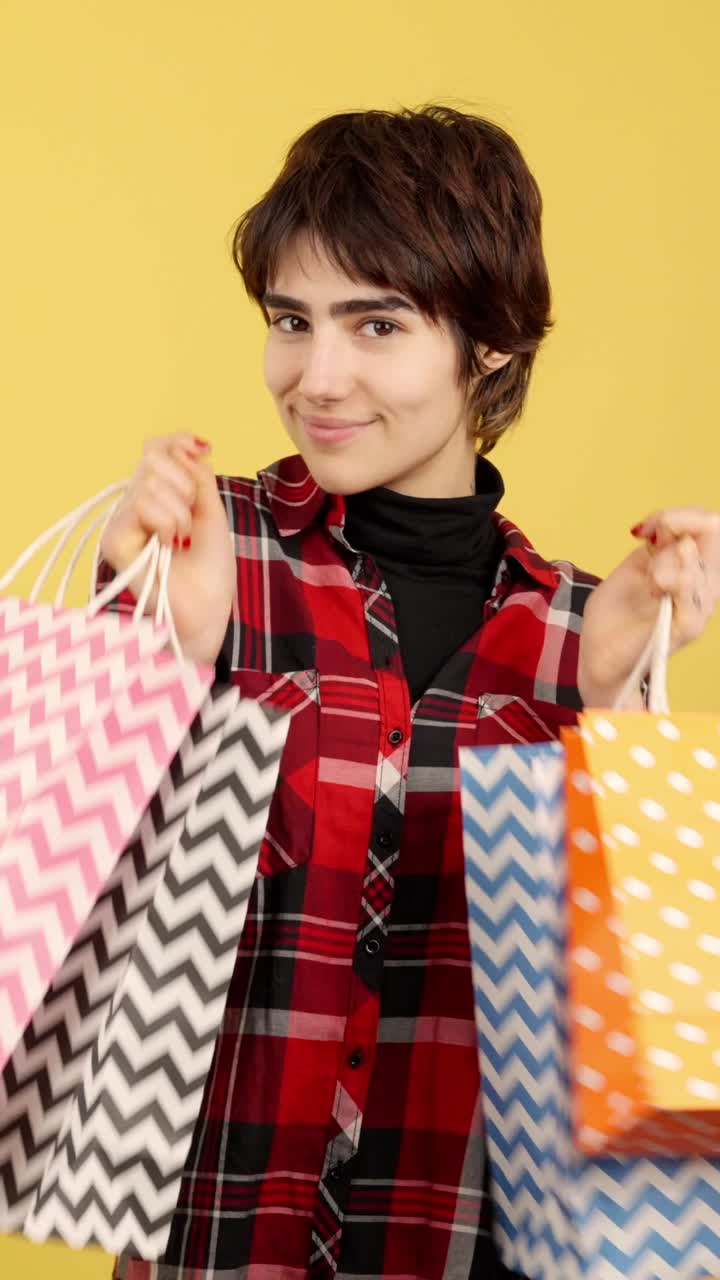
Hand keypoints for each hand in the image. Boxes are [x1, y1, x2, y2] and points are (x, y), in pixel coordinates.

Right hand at [100, 433, 235, 665]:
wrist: (208, 608)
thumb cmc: (210, 568)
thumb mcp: (211, 511)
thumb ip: (198, 476)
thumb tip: (188, 447)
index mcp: (156, 495)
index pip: (155, 449)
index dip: (178, 441)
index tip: (205, 448)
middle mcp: (134, 504)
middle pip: (153, 459)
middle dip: (186, 486)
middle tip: (192, 522)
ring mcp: (121, 521)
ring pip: (150, 483)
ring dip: (180, 512)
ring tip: (182, 539)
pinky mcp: (114, 540)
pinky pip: (141, 505)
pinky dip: (166, 522)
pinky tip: (168, 545)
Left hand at [577, 508, 719, 707]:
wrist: (597, 654)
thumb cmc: (616, 614)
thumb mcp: (634, 567)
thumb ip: (656, 545)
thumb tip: (668, 527)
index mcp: (694, 568)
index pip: (710, 524)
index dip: (678, 515)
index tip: (643, 530)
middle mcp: (705, 586)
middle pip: (712, 531)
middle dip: (673, 524)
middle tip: (645, 543)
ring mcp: (700, 607)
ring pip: (698, 560)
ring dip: (665, 559)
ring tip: (649, 581)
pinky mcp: (688, 627)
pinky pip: (693, 591)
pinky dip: (671, 577)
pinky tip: (654, 586)